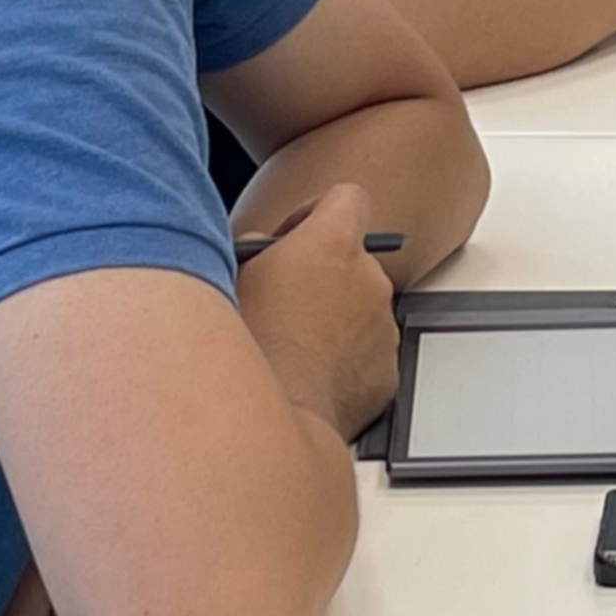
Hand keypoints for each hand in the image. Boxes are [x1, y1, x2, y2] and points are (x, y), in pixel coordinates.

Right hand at [232, 182, 398, 440]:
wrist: (270, 419)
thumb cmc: (245, 348)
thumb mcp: (229, 279)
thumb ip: (252, 250)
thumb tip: (259, 252)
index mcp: (333, 243)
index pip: (348, 197)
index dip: (317, 212)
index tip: (294, 236)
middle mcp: (369, 278)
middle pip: (353, 258)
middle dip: (323, 274)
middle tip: (283, 300)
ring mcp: (383, 325)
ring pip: (361, 308)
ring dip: (334, 318)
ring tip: (291, 346)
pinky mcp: (387, 370)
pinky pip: (367, 353)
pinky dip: (345, 359)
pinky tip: (307, 375)